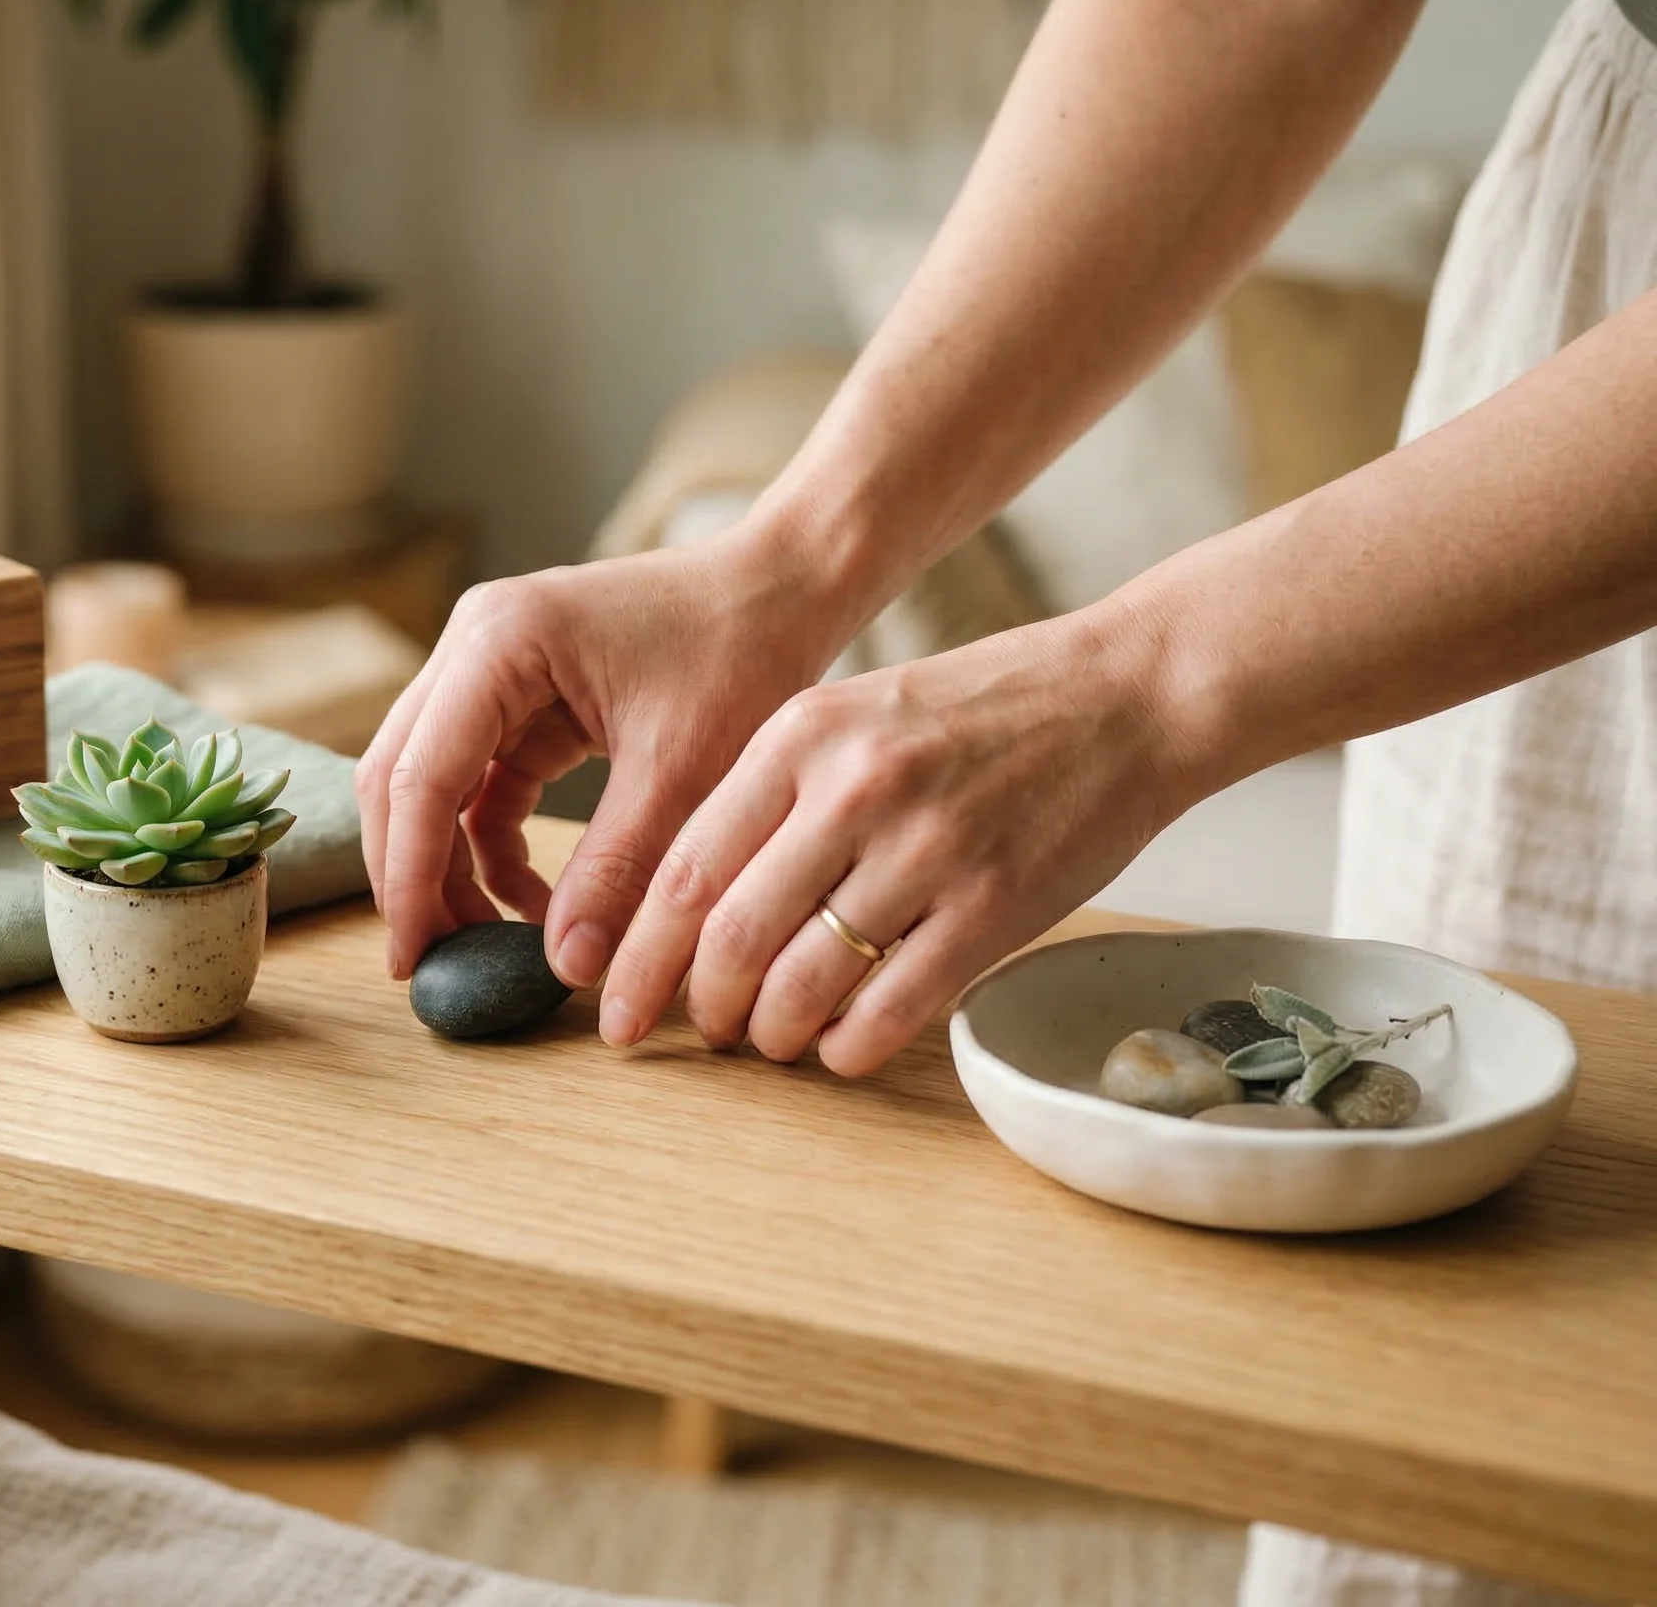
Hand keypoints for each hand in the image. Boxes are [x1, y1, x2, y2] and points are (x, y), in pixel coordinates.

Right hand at [357, 531, 855, 984]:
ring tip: (489, 942)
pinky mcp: (521, 696)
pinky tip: (535, 901)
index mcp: (500, 643)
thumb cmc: (741, 651)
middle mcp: (476, 644)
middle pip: (403, 777)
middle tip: (428, 964)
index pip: (421, 776)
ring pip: (432, 783)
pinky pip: (481, 783)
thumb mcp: (680, 773)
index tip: (408, 960)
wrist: (785, 587)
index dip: (407, 876)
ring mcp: (492, 666)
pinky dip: (493, 844)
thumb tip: (567, 969)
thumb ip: (617, 871)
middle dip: (412, 874)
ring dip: (448, 864)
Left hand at [602, 608, 1193, 1074]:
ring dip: (772, 1033)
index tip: (616, 1001)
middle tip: (699, 1032)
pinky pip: (891, 1008)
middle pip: (731, 936)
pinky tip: (840, 1046)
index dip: (640, 953)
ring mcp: (925, 850)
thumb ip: (774, 795)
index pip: (686, 867)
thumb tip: (692, 905)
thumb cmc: (979, 711)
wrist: (1125, 694)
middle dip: (698, 1006)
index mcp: (800, 734)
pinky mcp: (992, 908)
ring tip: (770, 1041)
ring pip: (804, 981)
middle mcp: (852, 789)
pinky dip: (848, 1045)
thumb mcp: (853, 715)